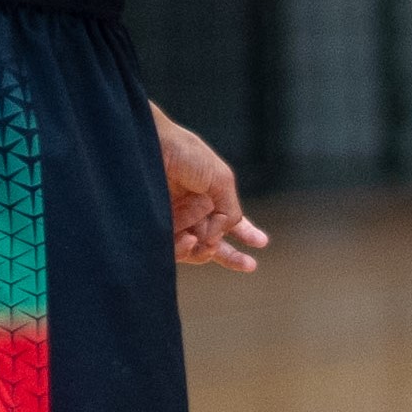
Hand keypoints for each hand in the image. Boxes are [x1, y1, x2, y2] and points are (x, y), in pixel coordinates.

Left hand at [154, 111, 266, 270]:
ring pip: (195, 249)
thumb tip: (219, 238)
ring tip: (207, 245)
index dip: (246, 233)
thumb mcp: (221, 180)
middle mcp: (192, 211)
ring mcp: (174, 220)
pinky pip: (173, 249)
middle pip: (214, 241)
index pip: (230, 221)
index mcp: (210, 196)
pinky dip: (184, 250)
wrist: (149, 146)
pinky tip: (191, 241)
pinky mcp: (155, 228)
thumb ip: (230, 212)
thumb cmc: (186, 155)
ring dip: (205, 251)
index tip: (261, 242)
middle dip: (232, 255)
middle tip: (249, 265)